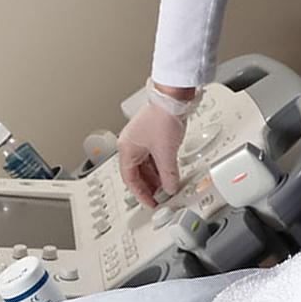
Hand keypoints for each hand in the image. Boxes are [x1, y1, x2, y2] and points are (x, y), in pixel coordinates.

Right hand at [118, 82, 195, 206]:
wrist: (173, 98)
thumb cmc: (162, 117)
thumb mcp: (166, 152)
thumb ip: (168, 174)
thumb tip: (169, 187)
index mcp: (127, 148)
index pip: (130, 179)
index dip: (141, 194)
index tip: (150, 203)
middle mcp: (131, 144)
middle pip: (137, 173)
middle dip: (149, 186)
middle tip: (159, 197)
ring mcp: (142, 139)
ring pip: (146, 166)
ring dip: (156, 177)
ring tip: (166, 187)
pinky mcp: (153, 135)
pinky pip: (154, 157)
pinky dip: (161, 167)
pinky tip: (169, 173)